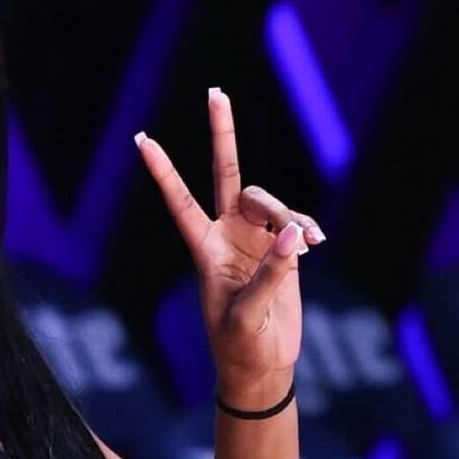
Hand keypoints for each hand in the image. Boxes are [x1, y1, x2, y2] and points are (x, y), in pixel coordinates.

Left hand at [134, 88, 323, 394]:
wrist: (262, 365)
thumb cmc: (241, 347)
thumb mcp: (248, 316)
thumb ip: (271, 273)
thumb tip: (294, 234)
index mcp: (205, 250)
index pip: (180, 202)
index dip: (163, 171)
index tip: (143, 140)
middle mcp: (227, 236)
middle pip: (227, 174)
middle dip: (222, 133)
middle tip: (215, 93)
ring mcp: (256, 238)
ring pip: (272, 201)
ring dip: (290, 216)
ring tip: (308, 244)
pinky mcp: (282, 248)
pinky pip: (297, 222)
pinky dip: (307, 228)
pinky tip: (316, 244)